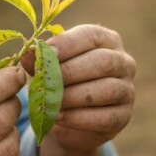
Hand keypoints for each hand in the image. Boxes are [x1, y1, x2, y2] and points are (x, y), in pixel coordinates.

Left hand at [23, 24, 135, 150]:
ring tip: (50, 102)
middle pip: (103, 61)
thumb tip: (29, 53)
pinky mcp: (124, 116)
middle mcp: (123, 62)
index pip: (91, 35)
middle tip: (46, 81)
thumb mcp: (48, 69)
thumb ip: (40, 60)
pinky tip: (58, 117)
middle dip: (71, 71)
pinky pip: (105, 117)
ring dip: (73, 96)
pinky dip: (78, 118)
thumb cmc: (60, 84)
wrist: (69, 120)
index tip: (46, 52)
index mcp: (106, 41)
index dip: (68, 43)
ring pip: (106, 89)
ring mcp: (127, 90)